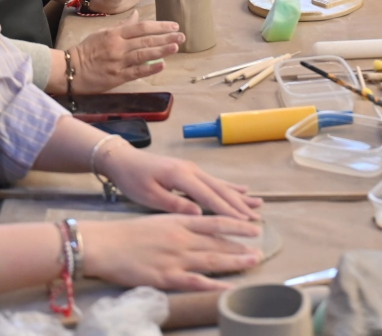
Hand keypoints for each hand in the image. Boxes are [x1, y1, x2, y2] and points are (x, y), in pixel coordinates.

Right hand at [66, 12, 184, 92]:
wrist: (69, 69)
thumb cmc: (86, 50)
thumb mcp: (102, 33)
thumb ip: (122, 25)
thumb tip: (137, 15)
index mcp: (115, 34)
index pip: (141, 27)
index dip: (159, 26)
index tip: (174, 26)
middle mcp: (118, 46)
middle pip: (146, 39)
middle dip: (166, 37)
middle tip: (182, 35)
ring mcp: (118, 62)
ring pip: (144, 54)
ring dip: (162, 50)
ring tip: (176, 46)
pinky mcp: (116, 77)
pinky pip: (136, 72)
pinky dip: (150, 68)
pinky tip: (162, 65)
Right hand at [81, 214, 262, 291]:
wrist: (104, 245)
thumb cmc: (128, 233)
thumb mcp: (159, 219)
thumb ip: (181, 222)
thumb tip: (200, 223)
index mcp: (179, 221)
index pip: (215, 221)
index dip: (237, 224)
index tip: (254, 227)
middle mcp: (182, 238)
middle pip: (218, 243)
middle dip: (241, 247)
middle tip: (260, 250)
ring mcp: (176, 258)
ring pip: (212, 260)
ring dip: (235, 262)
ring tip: (253, 262)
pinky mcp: (167, 277)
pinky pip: (196, 282)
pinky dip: (214, 285)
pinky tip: (229, 287)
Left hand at [101, 144, 263, 220]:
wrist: (123, 160)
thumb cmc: (133, 179)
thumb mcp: (148, 196)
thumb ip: (173, 204)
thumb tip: (198, 213)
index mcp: (181, 176)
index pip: (209, 196)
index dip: (227, 210)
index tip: (243, 222)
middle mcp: (191, 170)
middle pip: (220, 190)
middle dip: (239, 205)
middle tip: (256, 219)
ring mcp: (192, 169)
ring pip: (220, 185)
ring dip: (239, 196)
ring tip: (258, 205)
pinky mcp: (190, 170)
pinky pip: (214, 180)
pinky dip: (230, 186)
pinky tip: (242, 190)